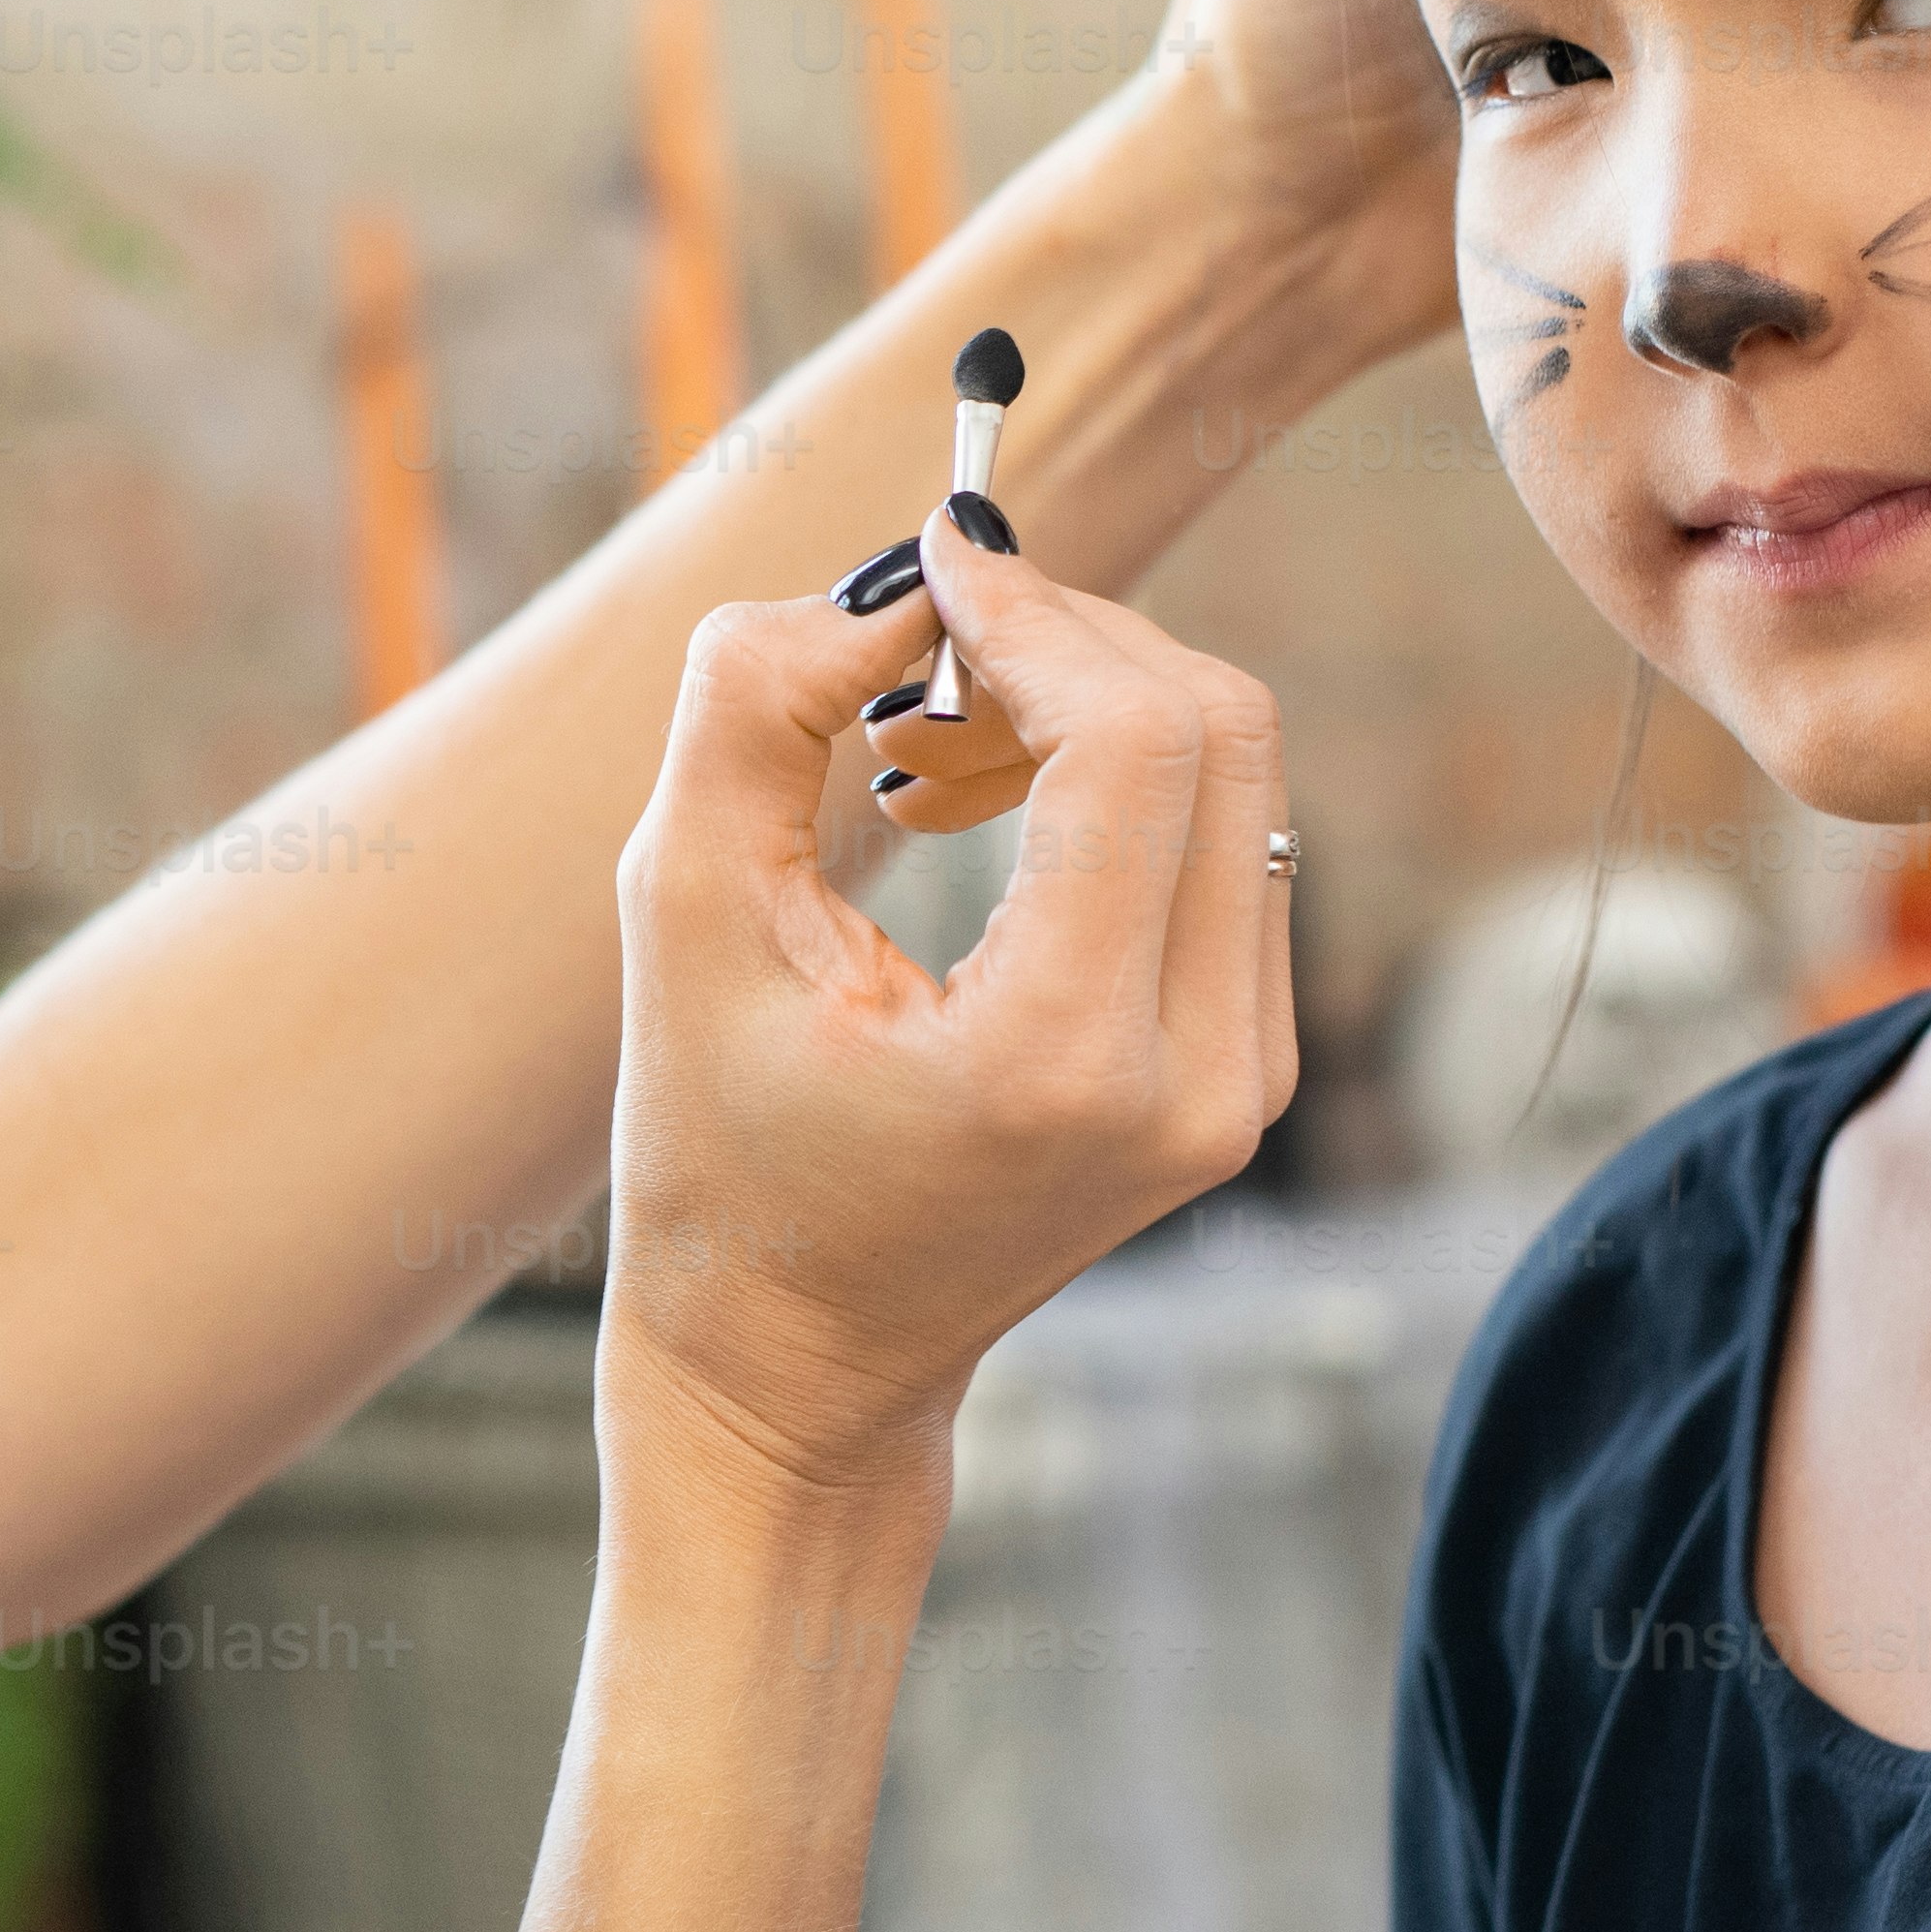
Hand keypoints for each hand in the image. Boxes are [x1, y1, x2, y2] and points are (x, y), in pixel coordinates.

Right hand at [603, 529, 1294, 1502]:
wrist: (801, 1366)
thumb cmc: (716, 1155)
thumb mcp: (681, 916)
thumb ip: (751, 708)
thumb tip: (885, 584)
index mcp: (1063, 1056)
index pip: (1138, 738)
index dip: (1037, 614)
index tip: (928, 565)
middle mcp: (1199, 1076)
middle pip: (1218, 729)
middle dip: (1068, 640)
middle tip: (916, 649)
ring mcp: (1246, 1082)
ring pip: (1239, 772)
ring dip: (1090, 701)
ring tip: (922, 756)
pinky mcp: (1249, 1067)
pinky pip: (1230, 840)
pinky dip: (1120, 775)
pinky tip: (982, 806)